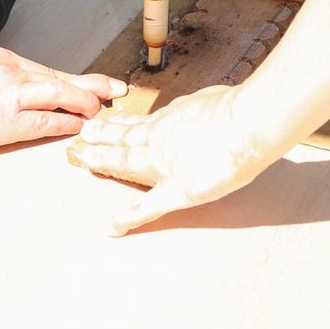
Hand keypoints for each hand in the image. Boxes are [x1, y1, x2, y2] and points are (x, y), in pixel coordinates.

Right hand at [0, 47, 126, 163]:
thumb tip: (8, 86)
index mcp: (0, 60)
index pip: (45, 70)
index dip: (71, 80)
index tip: (90, 84)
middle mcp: (10, 71)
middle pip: (60, 77)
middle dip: (91, 84)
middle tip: (116, 89)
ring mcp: (9, 94)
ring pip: (59, 93)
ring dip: (84, 102)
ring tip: (104, 109)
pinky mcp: (4, 120)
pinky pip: (43, 121)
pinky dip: (64, 122)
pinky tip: (79, 126)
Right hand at [73, 83, 273, 234]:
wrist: (247, 123)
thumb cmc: (217, 164)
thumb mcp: (179, 197)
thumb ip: (144, 209)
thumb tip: (112, 225)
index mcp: (152, 157)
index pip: (119, 158)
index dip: (100, 157)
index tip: (82, 153)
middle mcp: (158, 132)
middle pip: (126, 134)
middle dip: (105, 134)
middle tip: (86, 128)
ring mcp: (176, 114)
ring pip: (143, 120)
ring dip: (124, 121)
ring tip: (111, 119)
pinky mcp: (195, 103)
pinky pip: (166, 109)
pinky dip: (153, 112)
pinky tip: (159, 112)